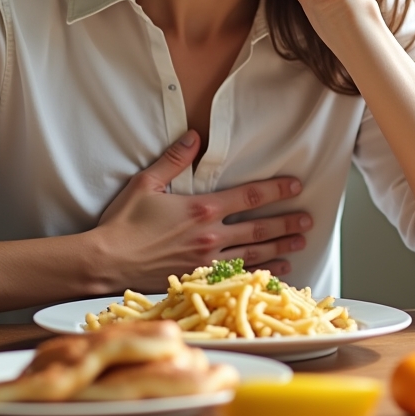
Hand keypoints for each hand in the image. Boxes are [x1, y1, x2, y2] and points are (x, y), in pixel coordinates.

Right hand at [86, 131, 312, 293]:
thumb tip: (194, 135)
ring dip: (280, 249)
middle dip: (286, 223)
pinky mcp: (199, 280)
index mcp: (202, 208)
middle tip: (308, 220)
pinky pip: (237, 276)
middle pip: (259, 228)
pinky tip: (273, 274)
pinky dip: (259, 274)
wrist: (106, 262)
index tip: (296, 186)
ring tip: (300, 245)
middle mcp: (211, 235)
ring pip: (253, 254)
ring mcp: (207, 261)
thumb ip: (174, 159)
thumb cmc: (123, 222)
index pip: (250, 196)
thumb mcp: (146, 182)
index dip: (276, 190)